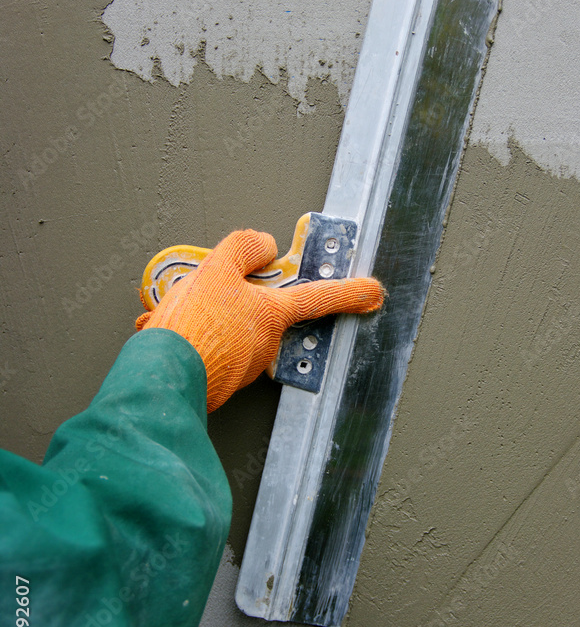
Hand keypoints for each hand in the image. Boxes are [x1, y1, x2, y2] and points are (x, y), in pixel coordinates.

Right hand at [136, 229, 383, 411]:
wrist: (161, 377)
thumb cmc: (191, 329)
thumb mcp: (216, 269)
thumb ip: (243, 250)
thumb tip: (261, 246)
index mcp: (271, 315)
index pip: (317, 296)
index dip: (347, 291)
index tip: (371, 291)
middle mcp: (264, 344)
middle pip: (258, 309)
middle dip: (230, 298)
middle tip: (204, 292)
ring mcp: (241, 366)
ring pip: (227, 328)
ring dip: (203, 318)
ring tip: (177, 315)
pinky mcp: (218, 380)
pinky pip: (206, 348)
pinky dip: (188, 336)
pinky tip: (169, 333)